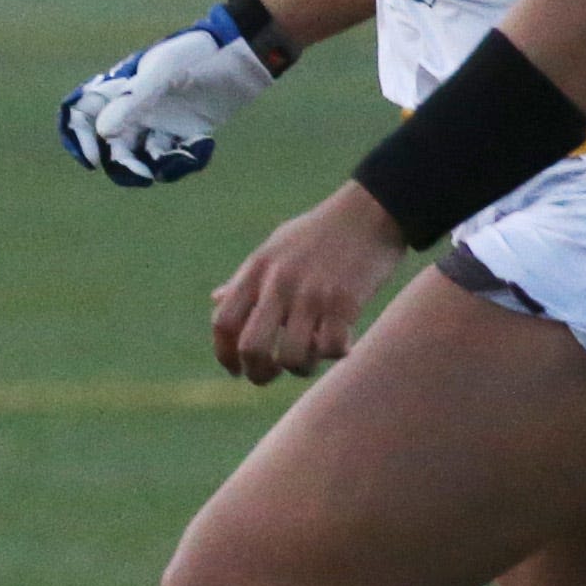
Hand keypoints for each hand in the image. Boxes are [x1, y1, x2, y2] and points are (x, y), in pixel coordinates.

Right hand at [61, 4, 280, 185]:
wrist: (238, 55)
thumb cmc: (195, 55)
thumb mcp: (163, 76)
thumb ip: (131, 102)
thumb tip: (102, 133)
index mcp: (119, 88)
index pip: (81, 113)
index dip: (78, 137)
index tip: (92, 160)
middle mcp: (132, 107)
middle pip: (110, 145)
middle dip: (123, 163)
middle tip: (145, 173)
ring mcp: (156, 121)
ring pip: (140, 156)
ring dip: (157, 166)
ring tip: (182, 158)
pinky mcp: (180, 132)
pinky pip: (171, 157)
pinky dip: (184, 160)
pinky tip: (203, 146)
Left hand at [211, 187, 407, 381]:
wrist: (369, 211)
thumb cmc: (319, 232)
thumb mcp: (274, 248)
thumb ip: (245, 279)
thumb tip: (216, 300)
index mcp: (257, 270)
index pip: (223, 322)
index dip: (224, 354)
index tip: (237, 370)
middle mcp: (279, 283)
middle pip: (252, 347)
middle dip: (259, 373)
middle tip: (270, 375)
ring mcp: (312, 293)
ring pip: (293, 356)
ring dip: (301, 368)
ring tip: (311, 359)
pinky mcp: (345, 301)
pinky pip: (332, 348)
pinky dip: (337, 354)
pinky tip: (343, 344)